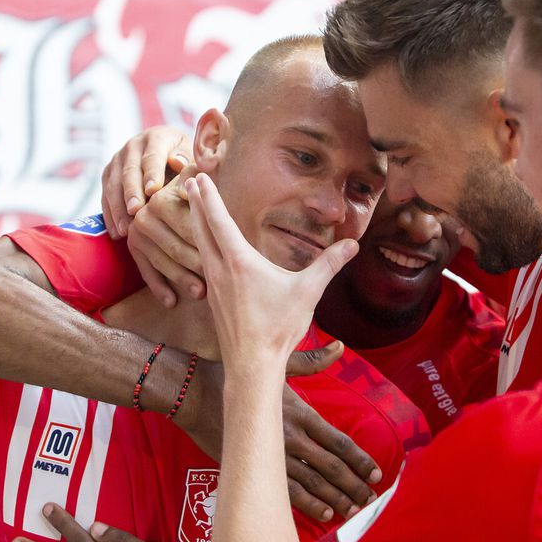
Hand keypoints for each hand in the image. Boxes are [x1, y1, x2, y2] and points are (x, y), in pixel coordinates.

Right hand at [100, 127, 191, 238]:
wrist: (170, 153)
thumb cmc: (186, 160)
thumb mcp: (192, 156)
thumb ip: (187, 160)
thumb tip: (178, 163)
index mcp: (157, 138)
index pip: (152, 156)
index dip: (152, 173)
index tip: (153, 191)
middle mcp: (133, 146)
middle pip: (129, 171)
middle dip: (131, 192)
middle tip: (135, 211)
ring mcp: (118, 160)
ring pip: (113, 184)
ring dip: (118, 208)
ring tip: (125, 228)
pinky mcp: (109, 175)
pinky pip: (105, 196)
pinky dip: (110, 215)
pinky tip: (116, 232)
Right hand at [127, 166, 204, 307]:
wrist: (161, 184)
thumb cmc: (191, 181)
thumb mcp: (194, 173)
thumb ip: (197, 177)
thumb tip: (195, 183)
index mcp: (160, 200)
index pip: (189, 227)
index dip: (207, 243)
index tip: (225, 258)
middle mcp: (143, 217)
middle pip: (176, 248)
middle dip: (197, 267)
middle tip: (216, 284)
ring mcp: (136, 235)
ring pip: (163, 263)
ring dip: (182, 280)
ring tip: (201, 294)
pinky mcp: (133, 249)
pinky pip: (147, 272)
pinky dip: (160, 288)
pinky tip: (172, 302)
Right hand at [180, 341, 382, 520]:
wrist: (194, 393)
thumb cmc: (236, 375)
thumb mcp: (276, 365)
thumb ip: (312, 360)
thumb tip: (340, 346)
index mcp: (299, 412)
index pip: (338, 441)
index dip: (359, 459)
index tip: (375, 473)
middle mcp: (289, 436)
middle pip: (329, 466)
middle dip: (352, 484)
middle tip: (370, 499)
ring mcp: (271, 454)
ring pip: (311, 482)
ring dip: (334, 497)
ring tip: (352, 510)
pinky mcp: (252, 466)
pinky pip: (284, 490)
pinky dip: (306, 503)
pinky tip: (322, 512)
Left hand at [187, 173, 358, 369]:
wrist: (252, 365)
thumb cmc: (278, 328)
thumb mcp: (308, 291)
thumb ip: (329, 264)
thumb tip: (352, 244)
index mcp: (238, 262)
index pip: (219, 220)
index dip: (210, 197)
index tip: (200, 177)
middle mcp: (220, 270)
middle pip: (201, 229)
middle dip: (196, 204)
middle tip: (189, 182)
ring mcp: (213, 286)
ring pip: (199, 247)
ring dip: (195, 225)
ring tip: (194, 210)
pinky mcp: (213, 300)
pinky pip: (202, 265)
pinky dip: (200, 248)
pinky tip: (205, 252)